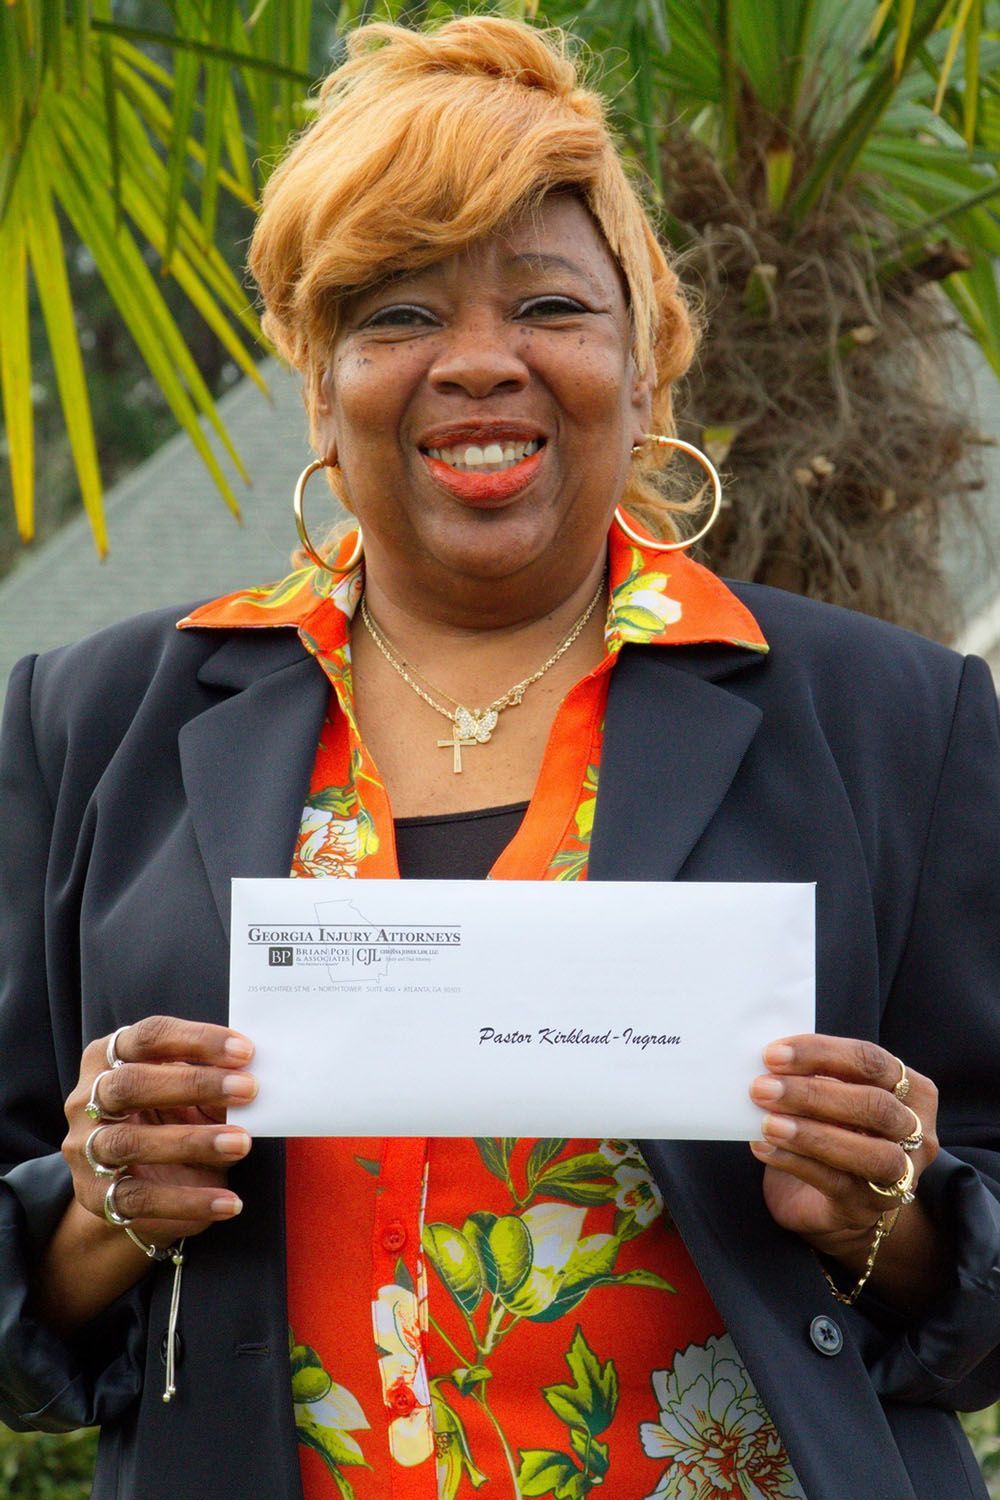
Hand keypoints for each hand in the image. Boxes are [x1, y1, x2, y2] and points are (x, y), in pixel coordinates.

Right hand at [62, 1015, 256, 1250]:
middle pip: (131, 1083)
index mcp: (110, 1057)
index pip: (149, 1037)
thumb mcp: (193, 1095)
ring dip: (191, 1141)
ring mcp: (86, 1148)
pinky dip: (188, 1201)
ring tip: (242, 1143)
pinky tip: (229, 1201)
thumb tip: (256, 1074)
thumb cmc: (175, 1118)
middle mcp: (87, 1099)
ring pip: (129, 1141)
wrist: (143, 1184)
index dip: (196, 1040)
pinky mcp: (96, 1195)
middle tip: (248, 1089)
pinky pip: (139, 1198)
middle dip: (193, 1084)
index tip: (245, 1050)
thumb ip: (217, 1081)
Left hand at [748, 1034, 938, 1263]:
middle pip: (875, 1105)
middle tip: (762, 1088)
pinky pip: (836, 1183)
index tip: (772, 1054)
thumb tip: (769, 1060)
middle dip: (814, 1094)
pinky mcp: (868, 1208)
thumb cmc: (829, 1128)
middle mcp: (916, 1132)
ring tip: (766, 1122)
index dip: (821, 1053)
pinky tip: (764, 1147)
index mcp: (912, 1091)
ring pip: (869, 1152)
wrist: (826, 1197)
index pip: (871, 1061)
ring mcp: (899, 1175)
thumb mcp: (828, 1094)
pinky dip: (796, 1162)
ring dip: (811, 1134)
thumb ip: (812, 1074)